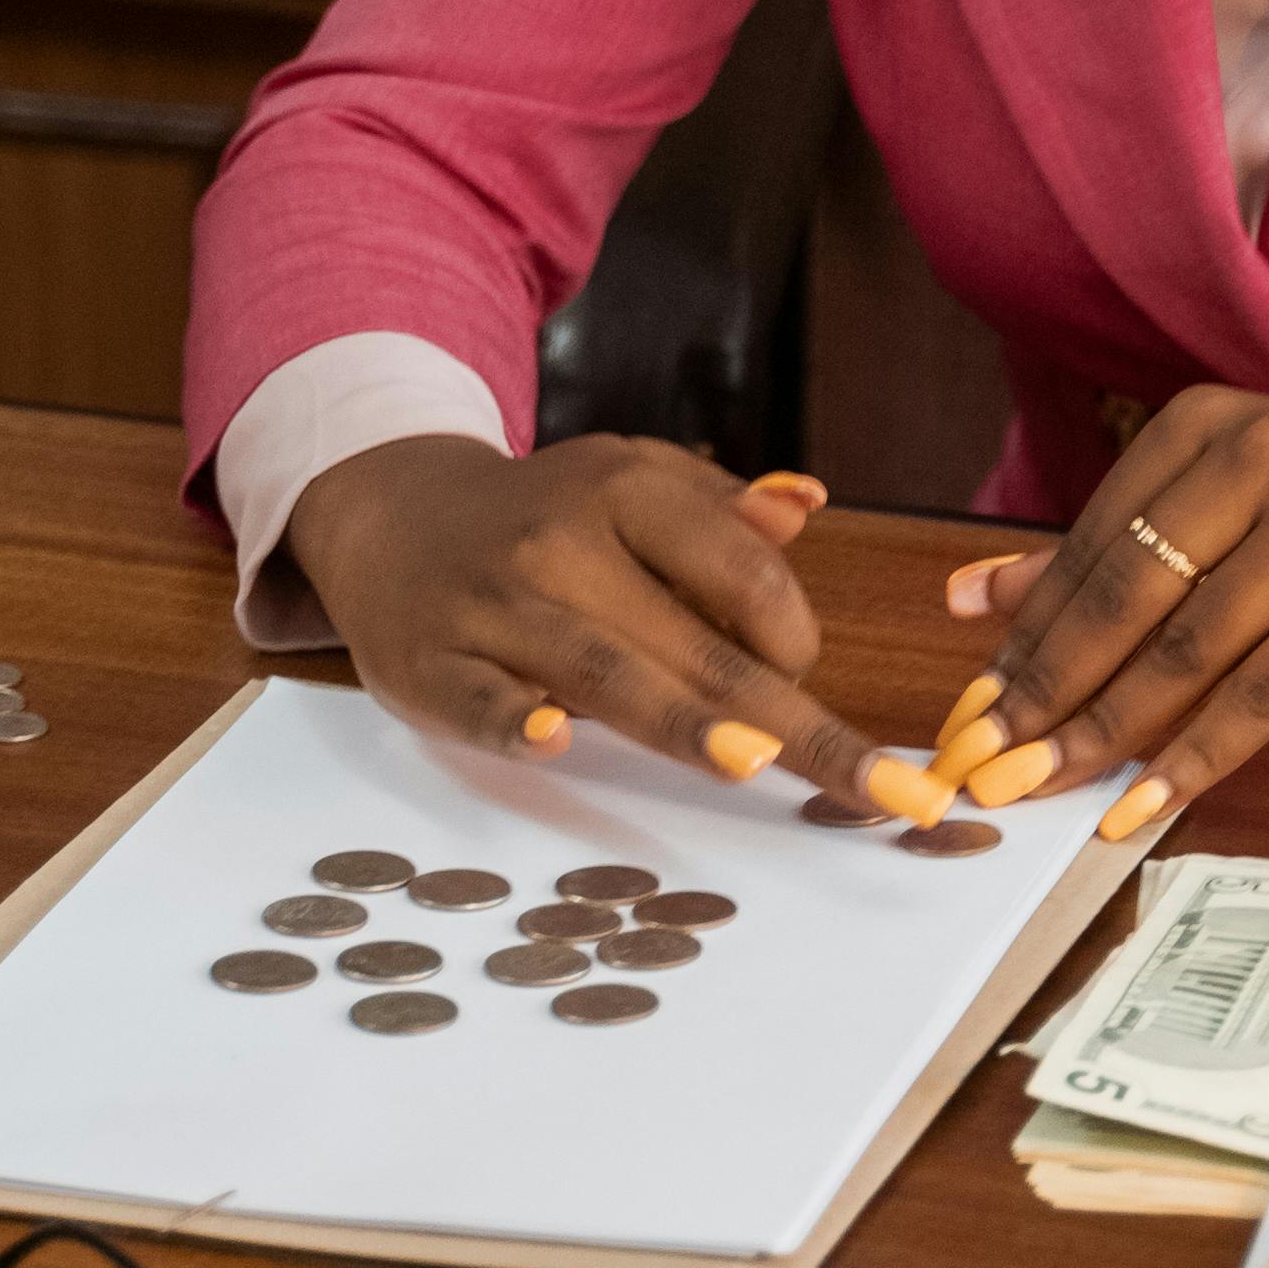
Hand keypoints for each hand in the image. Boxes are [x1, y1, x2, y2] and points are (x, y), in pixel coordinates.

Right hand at [284, 435, 943, 817]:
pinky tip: (552, 739)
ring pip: (602, 670)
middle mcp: (564, 544)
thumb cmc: (543, 515)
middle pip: (693, 643)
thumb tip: (805, 507)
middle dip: (787, 720)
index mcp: (627, 494)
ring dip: (681, 719)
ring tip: (753, 761)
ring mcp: (495, 605)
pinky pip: (479, 698)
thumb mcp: (628, 479)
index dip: (795, 636)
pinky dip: (513, 718)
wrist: (392, 511)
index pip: (742, 573)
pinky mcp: (431, 663)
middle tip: (876, 788)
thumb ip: (717, 508)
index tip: (802, 679)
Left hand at [916, 395, 1268, 835]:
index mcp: (1212, 424)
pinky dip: (1195, 758)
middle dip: (1047, 689)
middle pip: (1128, 594)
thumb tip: (970, 600)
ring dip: (1106, 733)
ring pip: (1187, 651)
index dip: (1028, 631)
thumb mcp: (1236, 508)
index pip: (1096, 541)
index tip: (977, 703)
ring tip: (1044, 789)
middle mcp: (1263, 456)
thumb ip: (1108, 549)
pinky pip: (1260, 696)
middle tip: (987, 761)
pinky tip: (1143, 803)